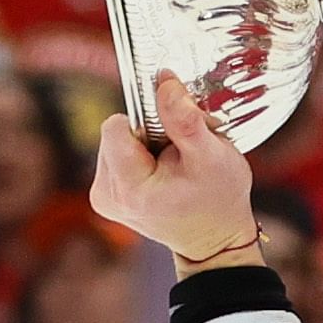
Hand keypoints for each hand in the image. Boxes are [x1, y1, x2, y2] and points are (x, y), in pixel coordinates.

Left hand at [93, 66, 260, 265]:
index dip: (147, 120)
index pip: (116, 126)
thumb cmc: (218, 202)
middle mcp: (105, 193)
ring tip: (174, 164)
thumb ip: (185, 119)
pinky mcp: (107, 195)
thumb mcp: (212, 156)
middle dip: (149, 132)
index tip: (172, 134)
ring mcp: (103, 196)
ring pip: (117, 141)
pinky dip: (142, 156)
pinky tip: (163, 172)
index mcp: (126, 187)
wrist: (214, 241)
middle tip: (179, 152)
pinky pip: (118, 155)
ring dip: (147, 144)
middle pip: (116, 132)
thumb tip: (163, 81)